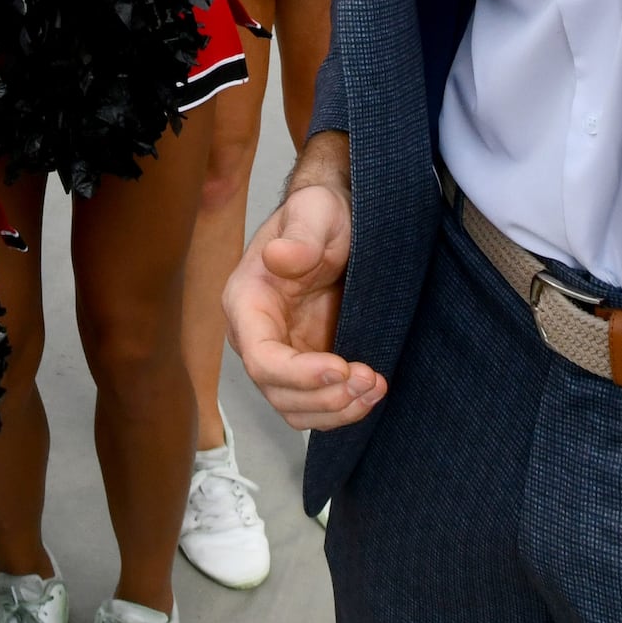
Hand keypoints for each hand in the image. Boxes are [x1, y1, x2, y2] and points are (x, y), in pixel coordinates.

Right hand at [228, 174, 379, 430]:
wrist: (337, 221)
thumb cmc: (320, 213)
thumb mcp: (316, 212)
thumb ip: (301, 234)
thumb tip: (280, 257)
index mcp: (247, 301)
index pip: (261, 357)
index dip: (298, 374)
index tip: (341, 368)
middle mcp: (255, 335)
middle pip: (277, 392)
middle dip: (325, 396)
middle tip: (369, 378)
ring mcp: (280, 354)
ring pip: (295, 408)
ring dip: (336, 409)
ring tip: (374, 387)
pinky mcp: (306, 365)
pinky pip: (315, 404)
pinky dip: (342, 408)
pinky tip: (371, 391)